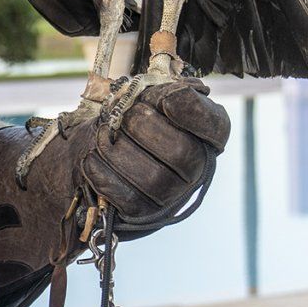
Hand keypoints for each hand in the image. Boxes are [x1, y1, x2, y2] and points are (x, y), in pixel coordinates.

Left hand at [34, 80, 230, 234]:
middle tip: (122, 115)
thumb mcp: (146, 98)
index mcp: (204, 136)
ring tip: (101, 135)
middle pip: (180, 151)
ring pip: (152, 178)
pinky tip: (91, 157)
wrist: (95, 156)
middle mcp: (196, 170)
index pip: (215, 126)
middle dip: (143, 126)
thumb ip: (160, 92)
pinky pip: (125, 198)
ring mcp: (171, 196)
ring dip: (118, 150)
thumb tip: (171, 94)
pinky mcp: (142, 214)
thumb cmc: (127, 122)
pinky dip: (103, 173)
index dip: (192, 110)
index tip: (166, 98)